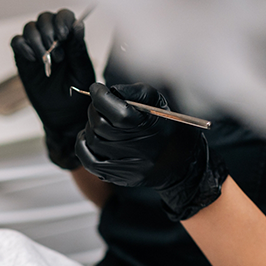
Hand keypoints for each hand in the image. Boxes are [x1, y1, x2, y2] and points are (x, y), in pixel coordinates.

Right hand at [11, 9, 94, 169]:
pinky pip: (17, 42)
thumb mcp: (82, 70)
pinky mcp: (23, 60)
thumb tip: (78, 25)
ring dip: (37, 41)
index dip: (62, 20)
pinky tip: (34, 60)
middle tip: (57, 52)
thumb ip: (78, 48)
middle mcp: (52, 40)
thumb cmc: (78, 93)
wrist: (65, 116)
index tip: (63, 35)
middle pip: (44, 18)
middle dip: (48, 31)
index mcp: (70, 38)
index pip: (63, 16)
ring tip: (47, 59)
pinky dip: (23, 46)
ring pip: (29, 28)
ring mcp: (36, 49)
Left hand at [76, 83, 227, 220]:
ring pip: (94, 141)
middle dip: (95, 109)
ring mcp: (129, 166)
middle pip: (101, 125)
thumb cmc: (169, 127)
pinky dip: (83, 146)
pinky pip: (90, 162)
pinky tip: (90, 137)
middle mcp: (140, 149)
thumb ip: (133, 92)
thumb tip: (108, 91)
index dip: (101, 96)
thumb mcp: (158, 102)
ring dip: (91, 126)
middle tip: (99, 104)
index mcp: (152, 127)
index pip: (117, 112)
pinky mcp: (120, 177)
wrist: (182, 164)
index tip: (97, 89)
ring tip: (99, 120)